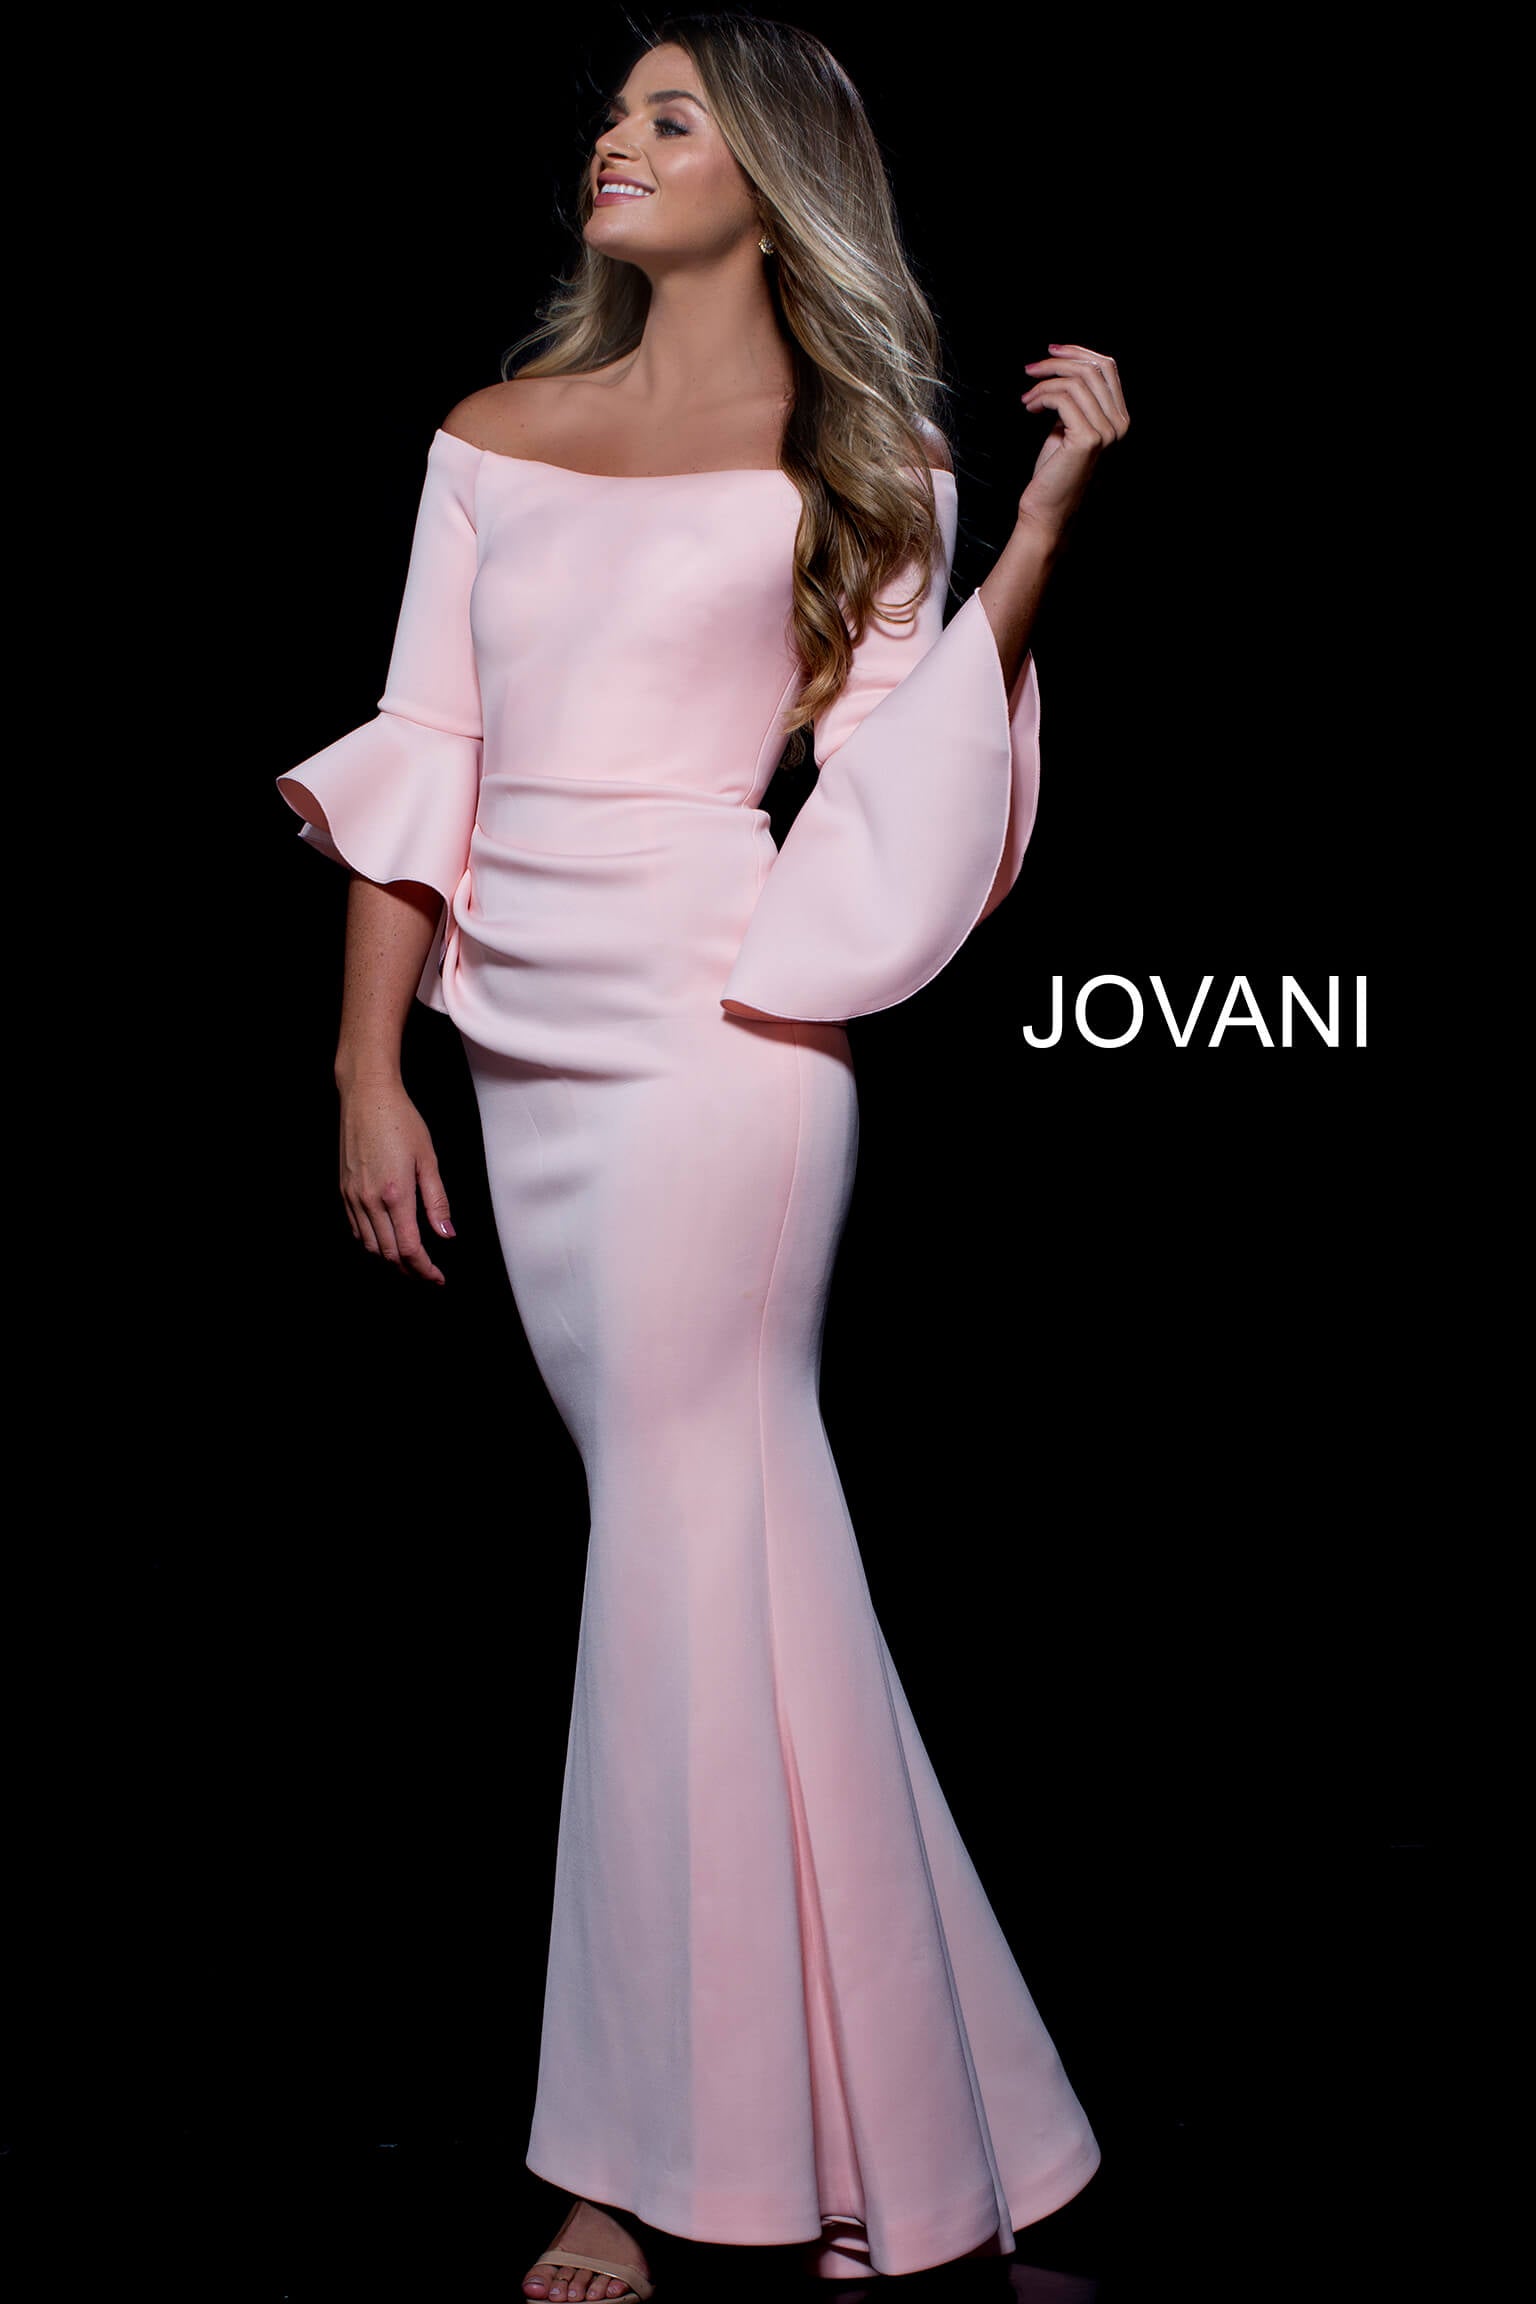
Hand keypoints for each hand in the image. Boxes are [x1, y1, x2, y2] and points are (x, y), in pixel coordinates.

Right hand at [337, 1074, 454, 1285]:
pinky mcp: (343, 1190)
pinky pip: (356, 1229)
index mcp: (395, 1194)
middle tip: (428, 1275)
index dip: (425, 1269)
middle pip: (388, 1254)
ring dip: (390, 1260)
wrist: (366, 1097)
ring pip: (370, 1246)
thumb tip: (446, 1234)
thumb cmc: (400, 1121)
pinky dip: (373, 1243)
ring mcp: (353, 1197)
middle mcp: (369, 1201)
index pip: (409, 1249)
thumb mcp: (428, 1159)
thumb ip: (437, 1201)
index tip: (438, 1277)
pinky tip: (387, 1241)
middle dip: (410, 1271)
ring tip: (410, 1264)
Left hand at [1016, 343, 1129, 546]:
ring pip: (1075, 381)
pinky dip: (1041, 397)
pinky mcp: (1088, 439)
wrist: (1047, 510)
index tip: (1050, 351)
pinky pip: (1062, 398)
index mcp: (1119, 417)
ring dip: (1044, 383)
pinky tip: (1030, 408)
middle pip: (1092, 368)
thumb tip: (1062, 368)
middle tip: (1030, 370)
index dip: (1078, 352)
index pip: (1107, 367)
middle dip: (1057, 362)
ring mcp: (1107, 431)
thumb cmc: (1053, 472)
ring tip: (1027, 398)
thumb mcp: (1067, 427)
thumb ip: (1074, 401)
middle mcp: (1119, 423)